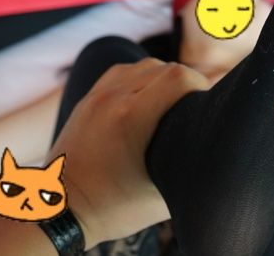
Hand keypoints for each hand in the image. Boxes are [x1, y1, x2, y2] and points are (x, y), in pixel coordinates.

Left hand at [47, 58, 209, 248]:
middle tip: (193, 106)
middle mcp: (112, 99)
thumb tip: (213, 152)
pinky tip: (148, 96)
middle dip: (186, 83)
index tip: (206, 102)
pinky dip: (141, 78)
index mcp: (131, 118)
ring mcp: (97, 96)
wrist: (60, 209)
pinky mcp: (88, 98)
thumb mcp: (161, 196)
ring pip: (144, 64)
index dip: (201, 85)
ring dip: (164, 77)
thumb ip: (190, 169)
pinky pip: (123, 71)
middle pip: (165, 67)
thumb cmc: (112, 207)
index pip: (179, 77)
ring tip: (172, 101)